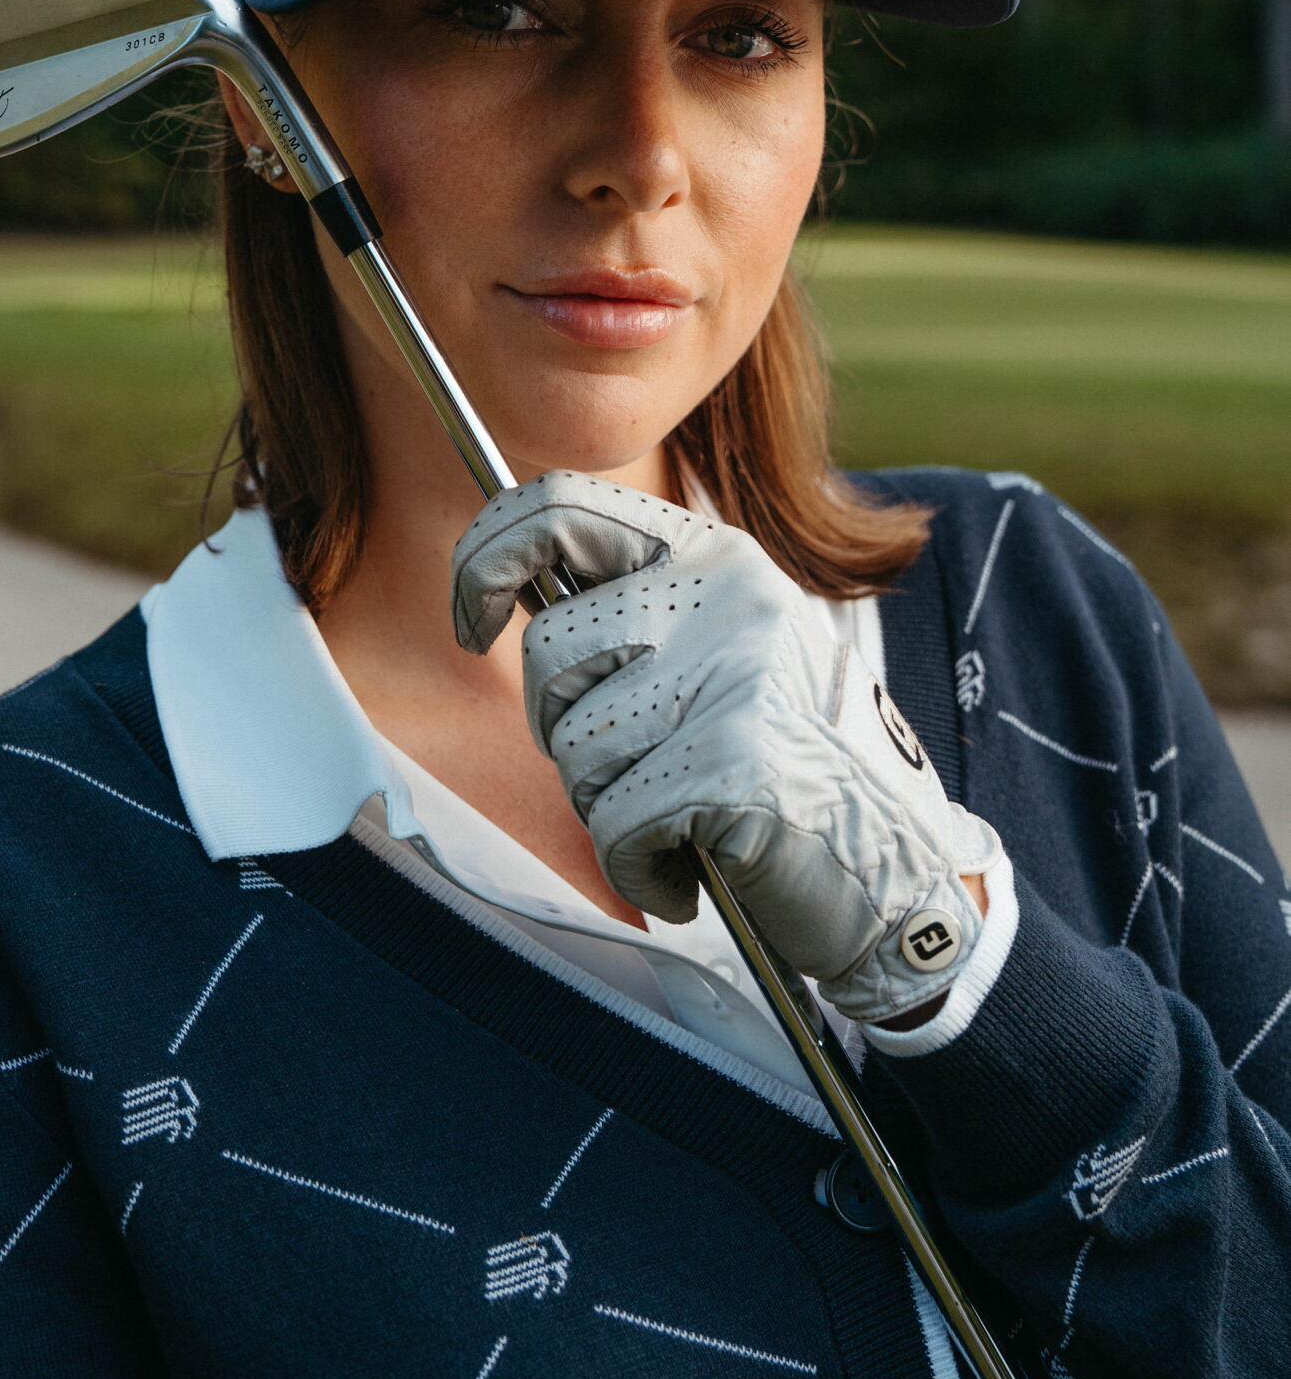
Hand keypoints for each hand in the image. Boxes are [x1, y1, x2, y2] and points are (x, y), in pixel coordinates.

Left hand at [452, 472, 1002, 1026]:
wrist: (908, 875)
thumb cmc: (796, 765)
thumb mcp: (729, 645)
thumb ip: (637, 609)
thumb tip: (509, 586)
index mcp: (716, 554)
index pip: (561, 503)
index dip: (484, 558)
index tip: (470, 622)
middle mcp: (724, 597)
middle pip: (550, 650)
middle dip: (564, 728)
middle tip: (634, 768)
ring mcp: (732, 676)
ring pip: (575, 745)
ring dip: (610, 807)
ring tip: (684, 819)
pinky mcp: (732, 763)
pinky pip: (615, 824)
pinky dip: (641, 868)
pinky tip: (697, 867)